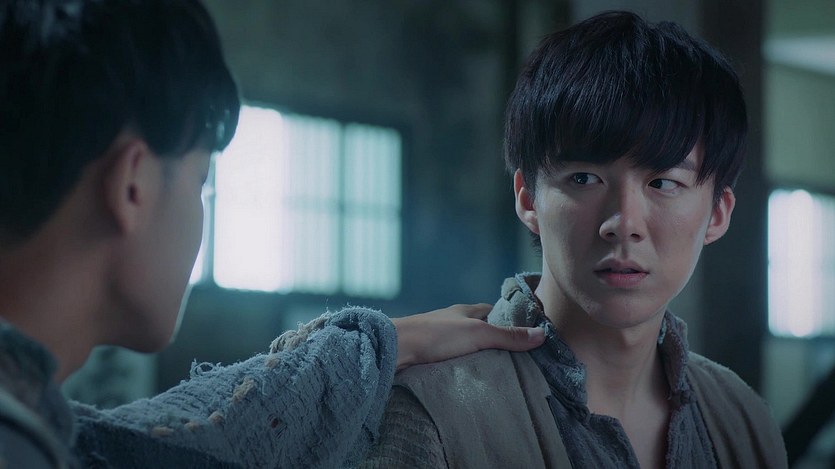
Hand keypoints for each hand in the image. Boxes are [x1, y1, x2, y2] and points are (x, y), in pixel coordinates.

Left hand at [392, 303, 544, 370]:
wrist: (395, 350)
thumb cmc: (435, 335)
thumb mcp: (477, 334)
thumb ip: (508, 336)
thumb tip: (541, 334)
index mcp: (463, 312)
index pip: (491, 311)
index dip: (507, 318)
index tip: (524, 331)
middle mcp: (451, 323)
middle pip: (478, 330)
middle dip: (493, 341)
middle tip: (514, 358)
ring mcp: (438, 340)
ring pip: (464, 347)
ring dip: (477, 356)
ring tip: (496, 373)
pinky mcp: (428, 357)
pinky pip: (451, 362)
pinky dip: (462, 368)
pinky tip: (469, 379)